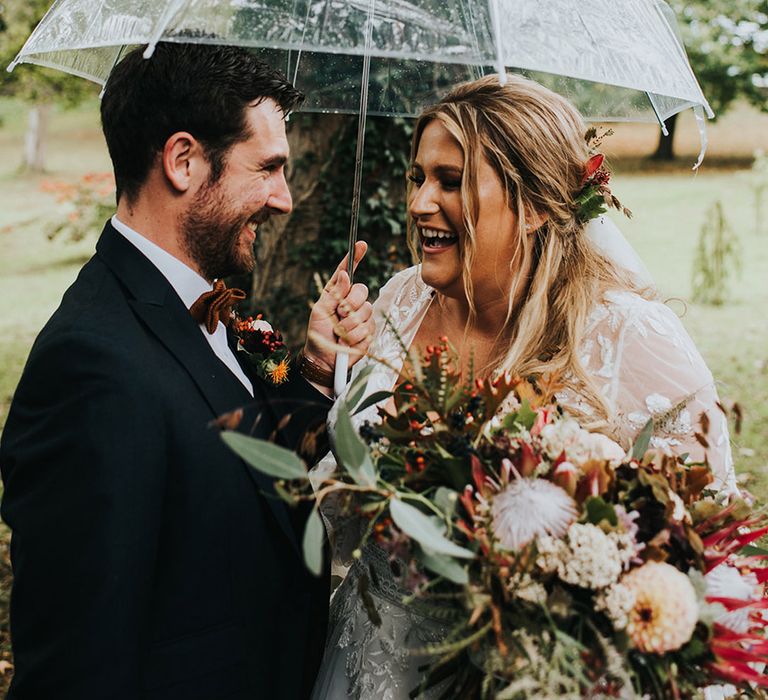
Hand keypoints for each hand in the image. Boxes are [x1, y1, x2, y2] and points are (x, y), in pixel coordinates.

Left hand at [304, 241, 374, 371]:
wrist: (324, 360)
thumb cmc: (318, 334)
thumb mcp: (320, 311)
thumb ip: (333, 293)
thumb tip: (345, 274)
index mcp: (337, 294)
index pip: (348, 272)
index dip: (355, 257)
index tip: (361, 244)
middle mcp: (352, 303)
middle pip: (362, 290)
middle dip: (349, 304)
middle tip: (338, 316)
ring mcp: (363, 317)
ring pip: (366, 311)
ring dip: (349, 325)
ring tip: (340, 334)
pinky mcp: (369, 332)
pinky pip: (367, 328)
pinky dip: (354, 337)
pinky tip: (347, 342)